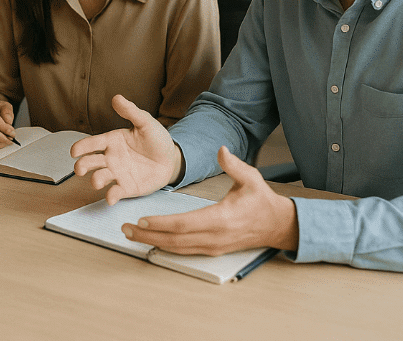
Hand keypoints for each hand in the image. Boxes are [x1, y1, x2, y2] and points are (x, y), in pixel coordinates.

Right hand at [71, 94, 182, 203]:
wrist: (171, 158)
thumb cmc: (156, 139)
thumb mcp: (145, 122)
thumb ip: (131, 111)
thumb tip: (116, 97)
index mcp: (112, 141)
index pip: (92, 143)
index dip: (81, 147)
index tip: (74, 151)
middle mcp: (111, 158)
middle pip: (90, 162)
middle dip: (82, 166)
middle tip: (80, 169)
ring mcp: (118, 174)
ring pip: (100, 178)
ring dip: (96, 180)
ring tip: (97, 182)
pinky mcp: (127, 187)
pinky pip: (115, 192)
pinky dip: (111, 196)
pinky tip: (110, 198)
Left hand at [122, 146, 297, 254]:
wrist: (277, 225)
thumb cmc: (261, 200)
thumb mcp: (251, 178)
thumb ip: (234, 165)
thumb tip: (221, 150)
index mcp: (221, 219)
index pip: (184, 224)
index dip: (161, 224)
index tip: (141, 219)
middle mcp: (214, 237)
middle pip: (174, 240)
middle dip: (147, 235)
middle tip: (125, 229)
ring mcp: (213, 247)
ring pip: (177, 249)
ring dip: (152, 242)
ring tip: (131, 234)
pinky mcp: (212, 251)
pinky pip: (184, 251)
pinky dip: (165, 247)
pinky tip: (151, 240)